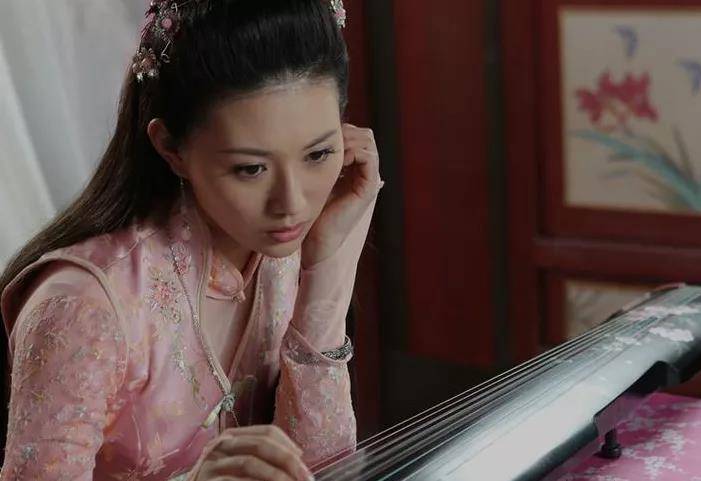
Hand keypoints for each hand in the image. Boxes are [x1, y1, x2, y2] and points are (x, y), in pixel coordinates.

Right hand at [193, 425, 313, 480]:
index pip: (267, 431)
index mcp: (233, 437)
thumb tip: (298, 455)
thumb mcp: (242, 466)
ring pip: (249, 462)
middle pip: (261, 444)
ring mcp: (211, 463)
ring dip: (275, 476)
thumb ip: (263, 459)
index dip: (288, 444)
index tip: (303, 460)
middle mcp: (220, 445)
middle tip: (306, 477)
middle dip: (288, 460)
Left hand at [301, 123, 381, 267]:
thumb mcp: (310, 180)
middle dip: (345, 131)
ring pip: (368, 141)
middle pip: (363, 134)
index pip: (354, 135)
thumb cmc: (309, 214)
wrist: (316, 243)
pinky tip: (336, 157)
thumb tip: (301, 138)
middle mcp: (362, 173)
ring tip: (329, 148)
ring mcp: (367, 180)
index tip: (318, 136)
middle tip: (324, 139)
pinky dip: (354, 150)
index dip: (340, 130)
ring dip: (349, 139)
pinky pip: (369, 157)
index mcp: (351, 170)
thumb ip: (313, 161)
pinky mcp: (368, 189)